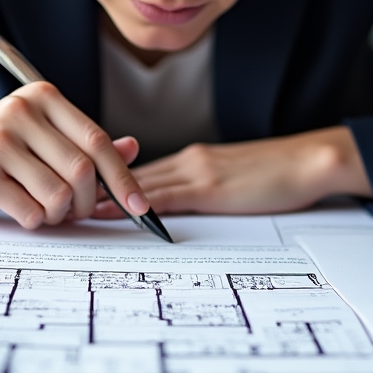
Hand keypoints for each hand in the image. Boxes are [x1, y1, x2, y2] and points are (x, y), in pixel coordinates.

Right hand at [0, 82, 148, 227]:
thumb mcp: (43, 137)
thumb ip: (85, 143)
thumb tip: (133, 148)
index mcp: (44, 98)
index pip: (98, 141)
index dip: (123, 178)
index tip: (140, 207)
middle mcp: (22, 112)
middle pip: (82, 171)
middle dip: (88, 203)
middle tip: (78, 212)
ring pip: (59, 194)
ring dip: (60, 215)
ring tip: (46, 211)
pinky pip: (30, 211)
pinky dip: (34, 221)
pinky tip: (22, 210)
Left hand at [93, 126, 372, 216]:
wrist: (310, 159)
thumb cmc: (280, 171)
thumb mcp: (235, 177)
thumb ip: (205, 187)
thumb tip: (178, 205)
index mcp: (193, 158)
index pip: (140, 170)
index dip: (107, 180)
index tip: (80, 190)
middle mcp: (188, 160)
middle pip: (131, 174)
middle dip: (95, 187)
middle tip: (62, 199)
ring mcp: (197, 172)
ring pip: (140, 183)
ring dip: (106, 196)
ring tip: (74, 208)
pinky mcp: (211, 189)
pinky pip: (166, 198)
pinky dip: (137, 206)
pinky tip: (116, 214)